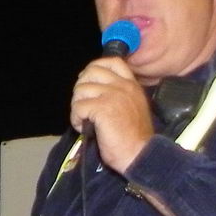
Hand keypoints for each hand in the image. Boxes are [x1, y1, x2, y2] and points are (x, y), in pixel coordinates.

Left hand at [70, 53, 151, 173]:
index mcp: (131, 84)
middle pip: (90, 72)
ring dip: (77, 107)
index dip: (93, 69)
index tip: (88, 85)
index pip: (111, 62)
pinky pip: (78, 107)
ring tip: (85, 120)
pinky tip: (84, 128)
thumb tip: (93, 87)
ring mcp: (113, 95)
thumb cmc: (133, 136)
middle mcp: (123, 86)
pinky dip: (76, 119)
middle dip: (80, 89)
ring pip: (80, 90)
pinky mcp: (102, 108)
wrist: (139, 153)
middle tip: (83, 106)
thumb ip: (118, 94)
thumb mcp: (130, 107)